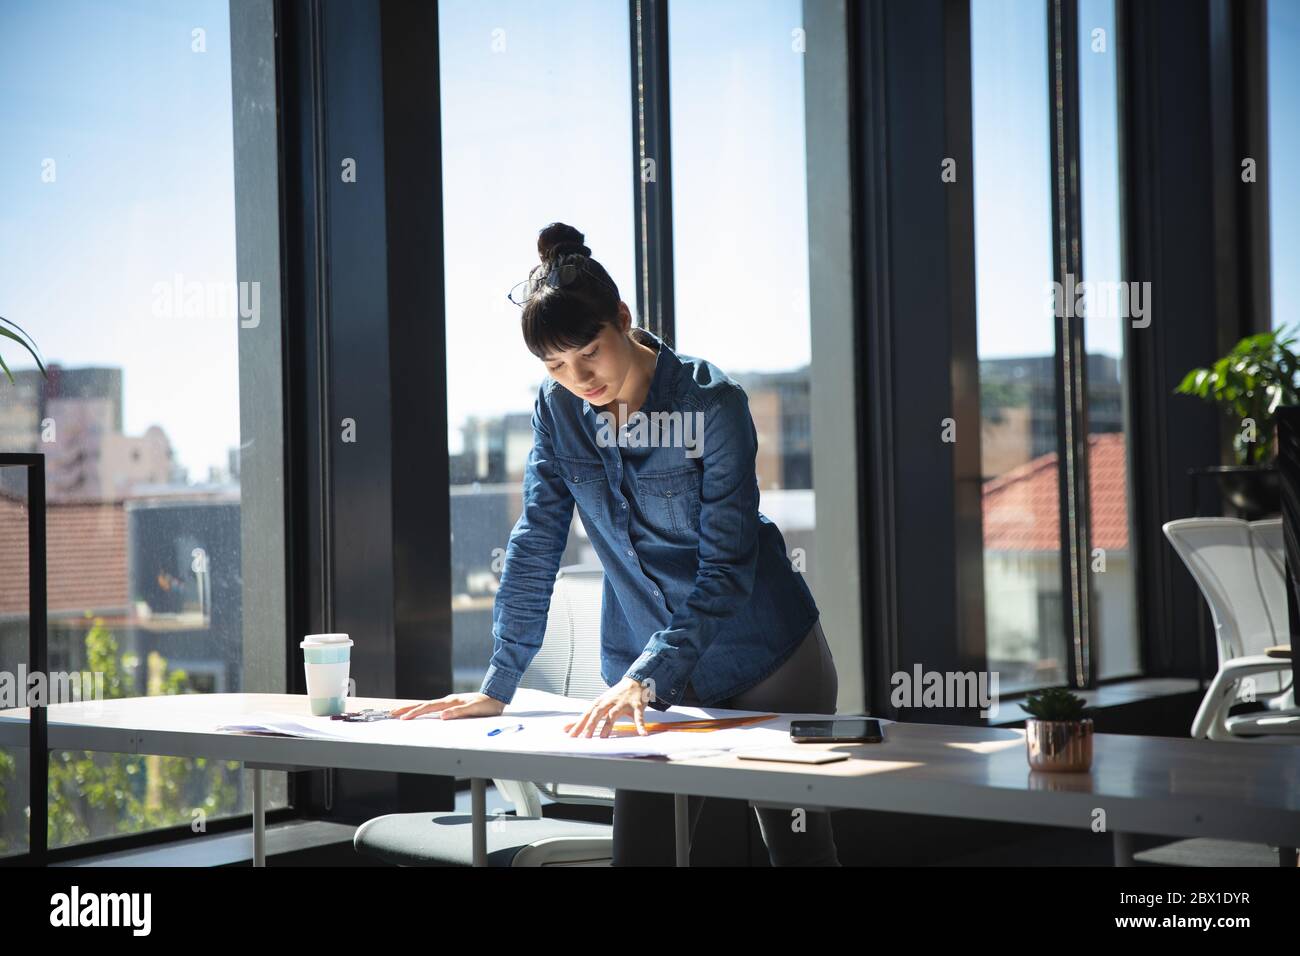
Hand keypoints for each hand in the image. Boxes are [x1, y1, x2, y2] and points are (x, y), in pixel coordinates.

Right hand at [390, 693, 505, 720]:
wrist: (497, 696)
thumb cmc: (487, 705)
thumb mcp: (474, 710)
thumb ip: (458, 712)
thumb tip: (442, 716)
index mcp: (450, 702)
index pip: (428, 708)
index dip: (415, 713)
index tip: (403, 719)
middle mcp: (448, 701)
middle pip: (424, 705)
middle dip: (408, 709)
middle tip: (393, 713)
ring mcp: (450, 702)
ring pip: (428, 705)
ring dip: (414, 709)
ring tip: (402, 713)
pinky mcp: (453, 705)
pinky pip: (434, 707)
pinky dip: (424, 709)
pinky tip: (421, 712)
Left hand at [567, 677, 650, 737]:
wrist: (635, 680)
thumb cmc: (615, 696)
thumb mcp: (600, 703)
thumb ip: (585, 717)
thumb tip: (567, 728)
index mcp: (599, 703)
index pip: (586, 714)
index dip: (578, 724)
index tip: (571, 735)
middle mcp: (609, 702)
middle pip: (597, 713)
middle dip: (590, 725)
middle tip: (584, 737)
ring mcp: (623, 704)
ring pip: (613, 715)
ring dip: (608, 726)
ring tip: (603, 737)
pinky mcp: (636, 706)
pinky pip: (638, 717)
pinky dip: (640, 725)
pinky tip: (642, 734)